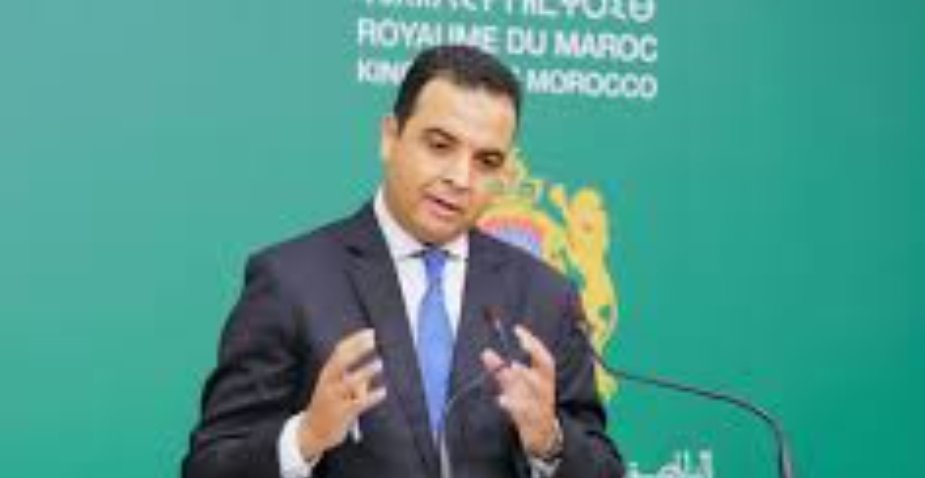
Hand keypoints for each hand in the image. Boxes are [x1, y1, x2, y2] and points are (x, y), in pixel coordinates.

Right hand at [298, 329, 385, 459]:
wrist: (311, 432)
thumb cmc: (328, 405)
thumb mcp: (337, 388)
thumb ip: (356, 378)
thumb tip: (375, 366)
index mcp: (327, 373)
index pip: (339, 351)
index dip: (355, 340)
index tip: (369, 332)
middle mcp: (328, 383)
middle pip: (341, 361)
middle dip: (356, 350)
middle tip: (373, 341)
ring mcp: (334, 398)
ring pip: (350, 382)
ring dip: (365, 371)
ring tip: (380, 363)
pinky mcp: (342, 413)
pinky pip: (359, 403)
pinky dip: (372, 397)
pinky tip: (382, 392)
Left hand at [481, 325, 559, 456]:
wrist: (543, 434)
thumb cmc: (529, 404)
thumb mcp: (515, 386)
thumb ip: (501, 370)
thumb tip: (486, 352)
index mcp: (545, 378)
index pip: (544, 357)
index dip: (533, 342)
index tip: (517, 329)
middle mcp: (546, 390)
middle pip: (544, 372)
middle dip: (532, 359)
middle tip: (514, 350)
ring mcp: (541, 406)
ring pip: (535, 392)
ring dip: (523, 379)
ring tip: (511, 368)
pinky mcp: (533, 422)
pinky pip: (525, 413)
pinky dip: (514, 405)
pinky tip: (502, 400)